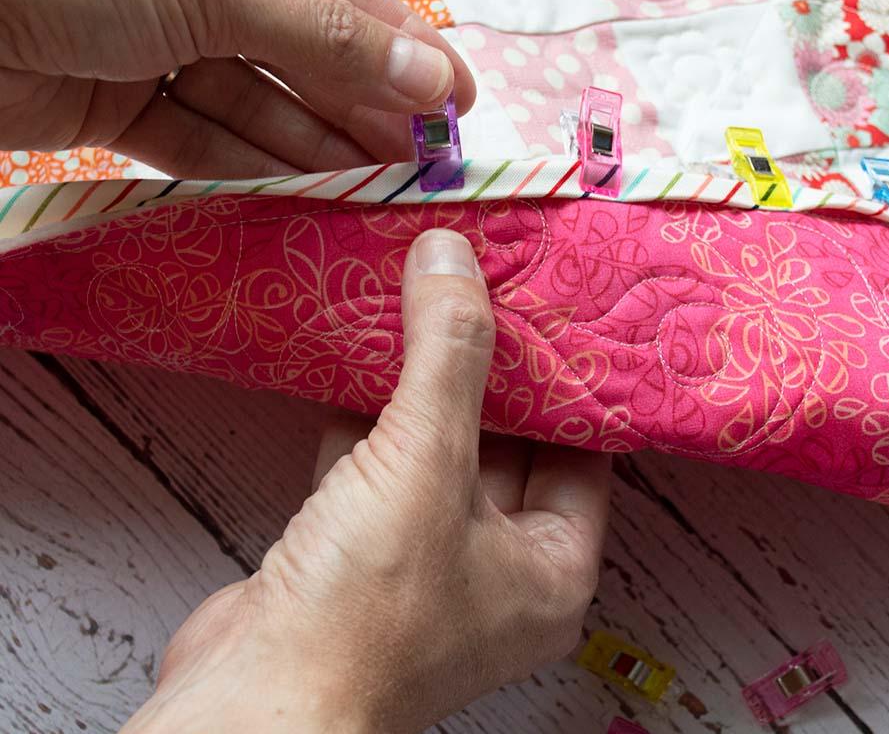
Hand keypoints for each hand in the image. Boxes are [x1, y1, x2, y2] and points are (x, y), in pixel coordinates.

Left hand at [0, 0, 474, 177]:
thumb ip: (322, 37)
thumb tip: (432, 77)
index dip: (401, 43)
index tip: (458, 101)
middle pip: (300, 46)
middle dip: (361, 103)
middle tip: (423, 161)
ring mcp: (157, 37)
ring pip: (258, 99)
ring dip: (315, 143)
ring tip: (377, 186)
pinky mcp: (121, 100)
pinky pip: (207, 136)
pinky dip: (254, 165)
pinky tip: (309, 192)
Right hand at [121, 229, 610, 733]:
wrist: (252, 700)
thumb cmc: (366, 609)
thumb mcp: (427, 461)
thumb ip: (447, 354)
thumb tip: (452, 254)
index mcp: (551, 569)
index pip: (580, 450)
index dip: (565, 377)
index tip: (550, 307)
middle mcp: (496, 570)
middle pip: (504, 443)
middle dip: (486, 370)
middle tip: (484, 288)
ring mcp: (422, 564)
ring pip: (433, 452)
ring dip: (420, 387)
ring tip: (424, 302)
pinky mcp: (357, 555)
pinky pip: (376, 467)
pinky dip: (366, 416)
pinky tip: (357, 356)